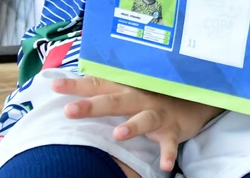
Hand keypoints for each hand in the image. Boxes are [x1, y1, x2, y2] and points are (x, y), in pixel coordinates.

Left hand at [54, 76, 220, 171]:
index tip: (54, 85)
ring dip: (132, 126)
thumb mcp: (132, 88)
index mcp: (126, 88)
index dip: (76, 85)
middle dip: (92, 106)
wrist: (195, 98)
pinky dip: (168, 153)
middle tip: (70, 111)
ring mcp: (158, 113)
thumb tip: (79, 85)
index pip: (98, 84)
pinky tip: (164, 165)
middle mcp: (140, 98)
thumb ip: (110, 89)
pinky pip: (170, 143)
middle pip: (114, 101)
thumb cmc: (156, 94)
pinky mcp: (173, 129)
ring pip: (144, 119)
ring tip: (117, 135)